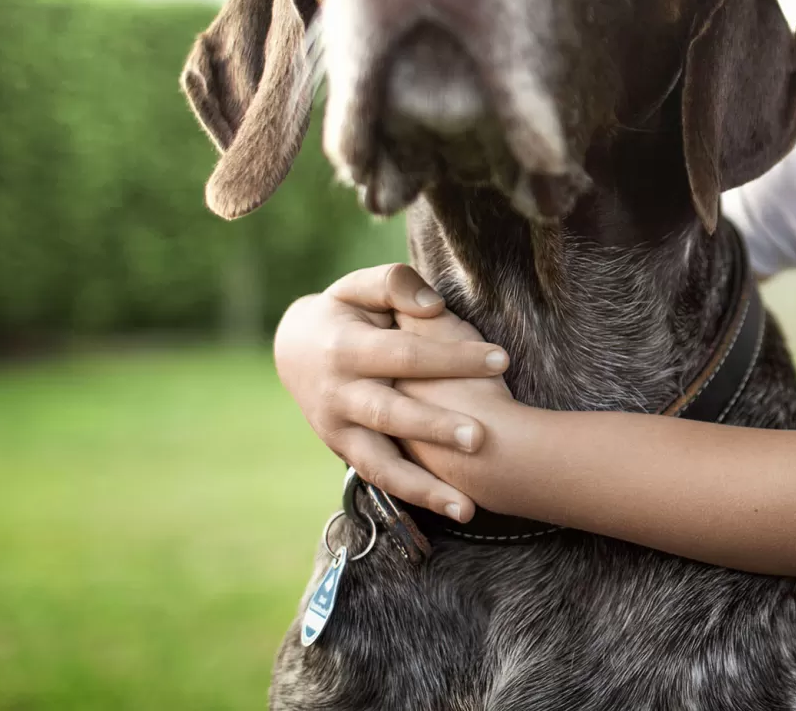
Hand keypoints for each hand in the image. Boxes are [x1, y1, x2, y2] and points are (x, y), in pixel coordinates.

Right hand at [273, 263, 508, 520]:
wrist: (293, 352)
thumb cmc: (343, 313)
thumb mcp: (359, 287)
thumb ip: (395, 286)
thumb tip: (434, 306)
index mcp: (346, 349)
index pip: (407, 355)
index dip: (453, 357)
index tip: (502, 360)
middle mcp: (339, 394)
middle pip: (391, 414)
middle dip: (435, 427)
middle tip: (480, 438)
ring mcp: (338, 429)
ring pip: (381, 463)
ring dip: (423, 485)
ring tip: (467, 505)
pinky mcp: (344, 451)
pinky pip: (382, 479)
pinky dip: (416, 496)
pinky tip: (456, 508)